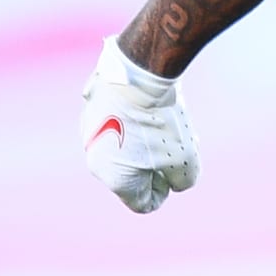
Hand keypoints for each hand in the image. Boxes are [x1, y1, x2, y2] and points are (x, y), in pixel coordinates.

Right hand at [81, 36, 199, 212]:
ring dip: (148, 145)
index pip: (142, 203)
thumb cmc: (163, 122)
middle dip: (157, 166)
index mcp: (114, 179)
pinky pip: (116, 127)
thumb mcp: (186, 160)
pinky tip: (152, 109)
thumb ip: (182, 182)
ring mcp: (89, 134)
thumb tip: (172, 181)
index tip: (174, 173)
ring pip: (124, 149)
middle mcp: (95, 160)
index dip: (163, 193)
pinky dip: (134, 125)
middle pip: (132, 176)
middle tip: (178, 146)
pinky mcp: (91, 111)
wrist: (139, 72)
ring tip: (170, 127)